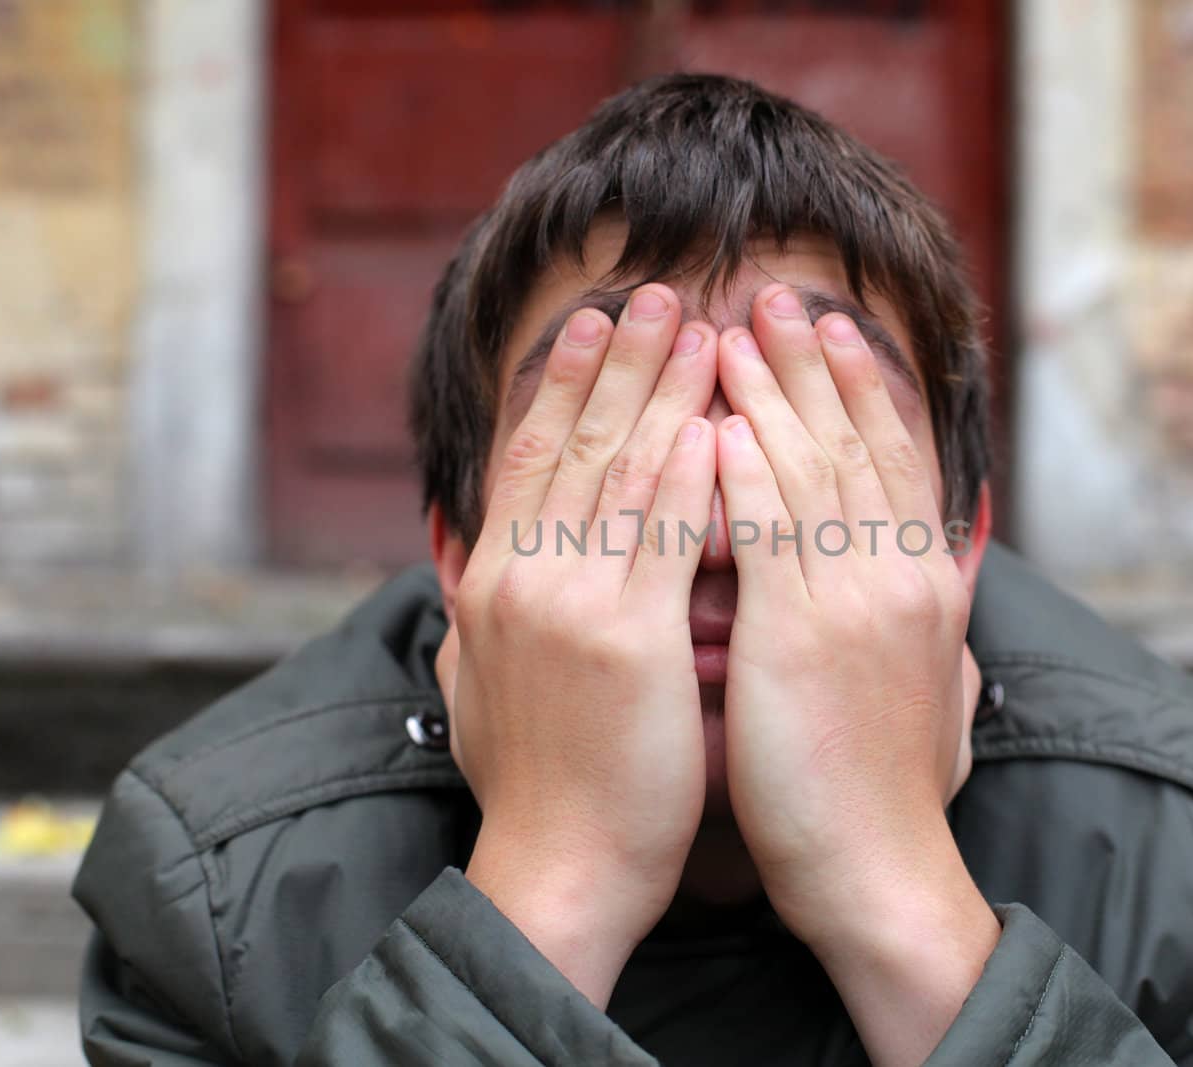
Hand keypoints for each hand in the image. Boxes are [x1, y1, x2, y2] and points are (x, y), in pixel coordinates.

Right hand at [443, 286, 716, 1006]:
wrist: (555, 870)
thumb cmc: (538, 787)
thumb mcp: (486, 684)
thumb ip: (486, 616)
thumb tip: (475, 570)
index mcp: (493, 584)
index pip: (528, 458)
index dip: (562, 384)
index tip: (594, 326)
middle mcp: (521, 578)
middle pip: (573, 443)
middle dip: (619, 360)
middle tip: (656, 293)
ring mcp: (569, 605)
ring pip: (620, 470)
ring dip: (662, 389)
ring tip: (696, 324)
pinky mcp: (625, 641)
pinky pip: (664, 536)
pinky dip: (691, 472)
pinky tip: (717, 420)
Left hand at [714, 285, 997, 1064]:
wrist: (881, 870)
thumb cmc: (888, 792)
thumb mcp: (931, 691)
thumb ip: (929, 627)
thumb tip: (944, 597)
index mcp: (927, 585)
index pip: (895, 461)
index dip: (867, 390)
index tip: (839, 333)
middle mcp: (900, 574)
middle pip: (855, 442)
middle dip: (816, 362)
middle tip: (784, 297)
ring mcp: (857, 598)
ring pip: (810, 465)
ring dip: (771, 388)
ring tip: (739, 324)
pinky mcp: (805, 631)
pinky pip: (768, 526)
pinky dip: (740, 466)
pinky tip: (711, 418)